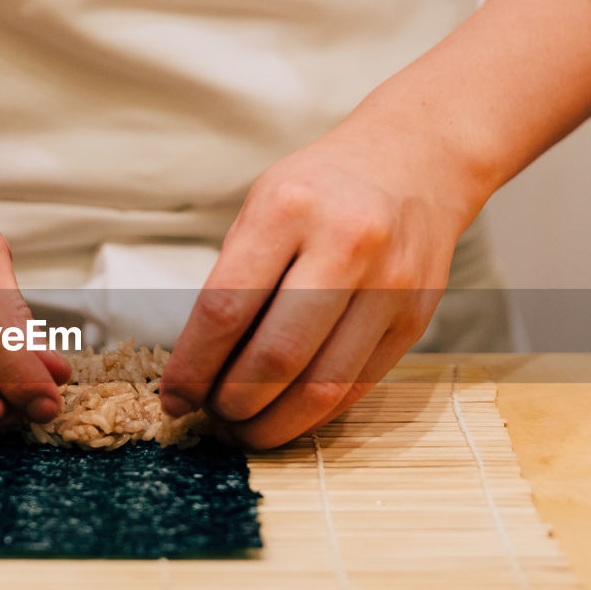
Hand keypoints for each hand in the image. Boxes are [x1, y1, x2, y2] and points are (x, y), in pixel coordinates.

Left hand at [161, 128, 476, 448]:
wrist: (415, 160)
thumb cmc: (320, 190)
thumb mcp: (262, 205)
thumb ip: (234, 280)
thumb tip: (197, 370)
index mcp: (289, 208)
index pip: (225, 309)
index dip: (193, 367)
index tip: (174, 398)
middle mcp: (346, 244)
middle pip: (275, 356)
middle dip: (231, 403)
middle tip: (209, 418)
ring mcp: (390, 285)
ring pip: (321, 387)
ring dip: (271, 424)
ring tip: (242, 429)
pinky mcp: (416, 319)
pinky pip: (355, 388)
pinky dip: (311, 415)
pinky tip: (284, 416)